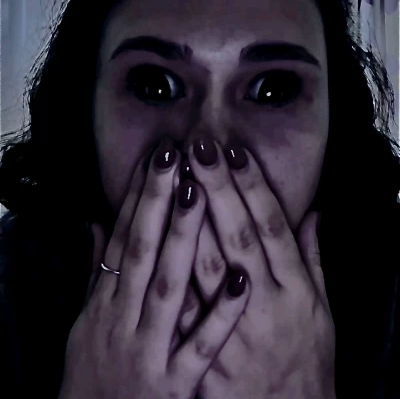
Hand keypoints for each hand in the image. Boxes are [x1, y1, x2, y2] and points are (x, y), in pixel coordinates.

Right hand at [58, 138, 250, 398]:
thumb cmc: (95, 373)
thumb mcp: (87, 322)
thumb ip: (97, 274)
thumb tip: (98, 225)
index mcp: (105, 303)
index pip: (124, 238)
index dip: (138, 196)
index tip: (156, 158)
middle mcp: (122, 320)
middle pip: (143, 251)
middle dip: (158, 201)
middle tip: (175, 157)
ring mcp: (148, 351)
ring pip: (168, 287)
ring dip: (182, 240)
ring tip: (198, 194)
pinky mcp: (171, 387)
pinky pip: (199, 348)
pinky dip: (217, 315)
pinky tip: (238, 281)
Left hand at [176, 139, 335, 398]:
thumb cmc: (307, 362)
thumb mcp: (323, 313)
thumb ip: (314, 261)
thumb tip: (313, 215)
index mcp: (297, 291)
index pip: (271, 227)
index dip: (252, 188)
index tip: (234, 152)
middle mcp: (267, 305)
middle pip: (237, 237)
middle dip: (216, 189)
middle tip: (198, 148)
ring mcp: (234, 329)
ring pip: (206, 267)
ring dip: (187, 220)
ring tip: (172, 178)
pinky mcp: (206, 353)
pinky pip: (184, 309)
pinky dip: (168, 270)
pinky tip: (154, 239)